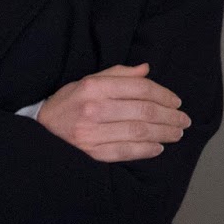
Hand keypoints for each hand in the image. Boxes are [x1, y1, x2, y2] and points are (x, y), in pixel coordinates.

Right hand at [37, 63, 189, 161]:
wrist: (40, 130)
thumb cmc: (68, 103)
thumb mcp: (88, 81)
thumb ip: (118, 74)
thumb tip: (146, 69)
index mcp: (94, 87)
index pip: (140, 88)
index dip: (164, 95)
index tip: (176, 102)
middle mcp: (94, 109)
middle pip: (144, 111)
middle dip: (170, 116)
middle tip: (184, 120)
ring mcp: (92, 133)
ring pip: (139, 132)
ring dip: (164, 133)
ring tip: (177, 133)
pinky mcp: (91, 153)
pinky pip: (126, 152)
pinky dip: (146, 150)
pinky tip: (158, 147)